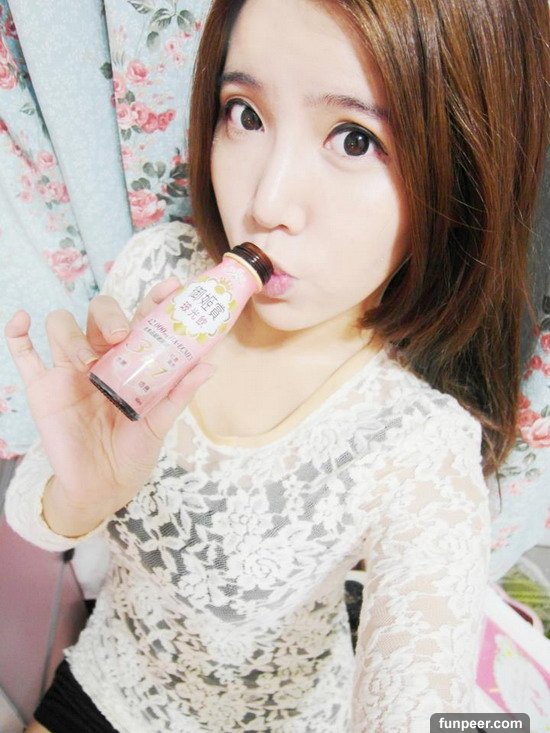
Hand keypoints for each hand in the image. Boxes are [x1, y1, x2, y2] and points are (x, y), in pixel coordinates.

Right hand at [4, 277, 213, 533]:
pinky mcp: (42, 387)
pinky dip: (16, 332)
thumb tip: (210, 364)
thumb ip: (179, 392)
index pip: (140, 319)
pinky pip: (23, 352)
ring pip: (61, 325)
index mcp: (130, 360)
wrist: (102, 486)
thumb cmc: (133, 451)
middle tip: (120, 335)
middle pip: (98, 314)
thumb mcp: (159, 422)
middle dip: (108, 315)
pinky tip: (22, 320)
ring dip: (72, 334)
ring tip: (87, 363)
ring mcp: (68, 369)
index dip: (153, 300)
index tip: (171, 287)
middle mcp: (99, 357)